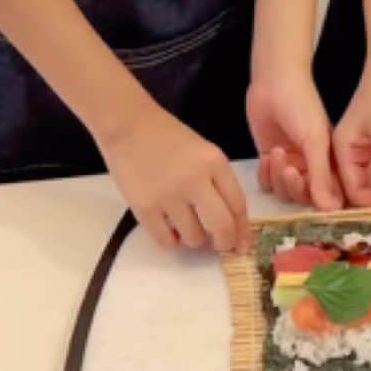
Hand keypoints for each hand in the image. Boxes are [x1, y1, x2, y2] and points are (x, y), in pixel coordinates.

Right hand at [97, 97, 249, 252]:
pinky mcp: (144, 208)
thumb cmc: (167, 137)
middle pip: (222, 226)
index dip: (243, 230)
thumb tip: (231, 222)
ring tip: (185, 225)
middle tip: (220, 245)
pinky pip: (167, 241)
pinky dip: (172, 241)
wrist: (127, 124)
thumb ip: (218, 182)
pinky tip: (169, 229)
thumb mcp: (203, 151)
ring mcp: (169, 196)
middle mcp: (195, 180)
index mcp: (214, 163)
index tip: (242, 243)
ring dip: (194, 239)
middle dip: (225, 243)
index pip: (238, 205)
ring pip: (194, 238)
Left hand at [246, 69, 341, 211]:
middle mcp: (312, 166)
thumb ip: (321, 175)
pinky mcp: (269, 159)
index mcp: (331, 161)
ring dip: (280, 178)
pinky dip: (266, 175)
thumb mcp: (316, 140)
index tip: (317, 204)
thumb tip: (331, 209)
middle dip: (297, 187)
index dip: (326, 203)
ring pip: (285, 192)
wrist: (274, 82)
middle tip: (291, 169)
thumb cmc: (302, 105)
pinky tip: (268, 155)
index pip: (332, 194)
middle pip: (305, 197)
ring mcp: (290, 164)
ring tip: (278, 153)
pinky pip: (267, 183)